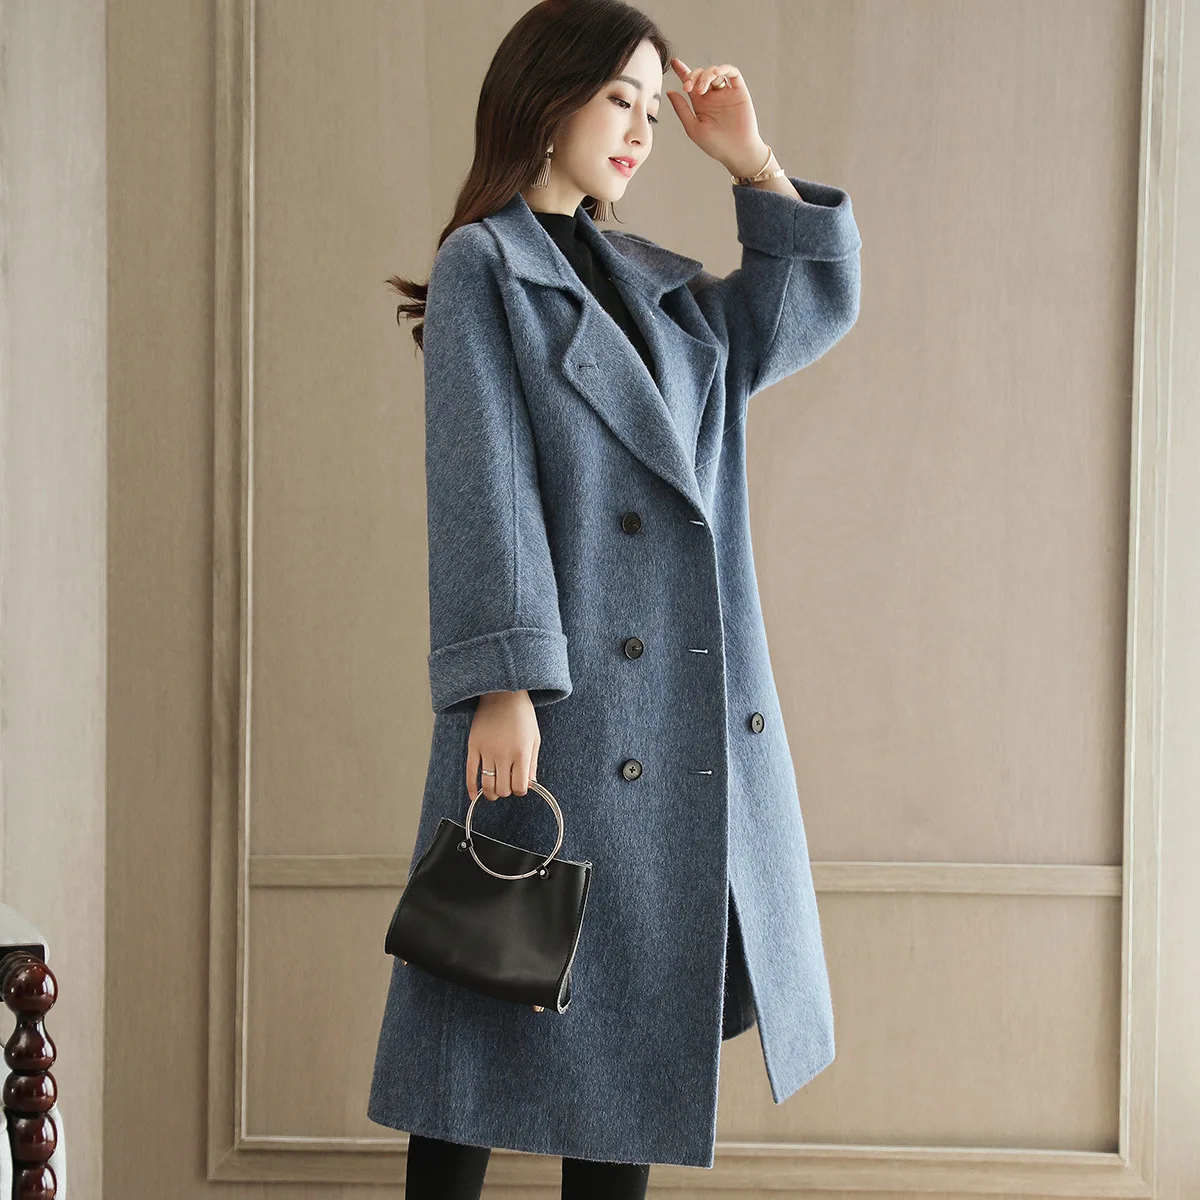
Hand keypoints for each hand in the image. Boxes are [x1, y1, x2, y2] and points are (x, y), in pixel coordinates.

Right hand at [467, 690, 540, 801]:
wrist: (502, 693)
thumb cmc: (522, 714)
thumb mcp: (534, 738)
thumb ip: (532, 763)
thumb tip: (529, 784)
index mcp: (521, 752)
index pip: (519, 786)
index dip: (520, 790)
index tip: (520, 785)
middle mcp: (503, 754)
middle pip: (503, 789)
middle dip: (506, 791)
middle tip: (508, 785)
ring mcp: (486, 751)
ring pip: (487, 785)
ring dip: (491, 793)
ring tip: (494, 792)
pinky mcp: (473, 746)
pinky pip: (470, 773)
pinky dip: (471, 788)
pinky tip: (473, 796)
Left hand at [666, 56, 769, 177]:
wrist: (737, 151)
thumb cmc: (716, 145)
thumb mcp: (693, 128)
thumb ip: (682, 109)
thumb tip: (671, 92)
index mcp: (700, 104)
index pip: (690, 83)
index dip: (682, 71)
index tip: (674, 63)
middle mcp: (713, 96)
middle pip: (701, 74)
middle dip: (692, 76)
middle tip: (688, 87)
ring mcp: (726, 93)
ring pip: (714, 72)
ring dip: (705, 75)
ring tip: (701, 89)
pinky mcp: (739, 91)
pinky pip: (732, 73)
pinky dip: (723, 69)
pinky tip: (716, 74)